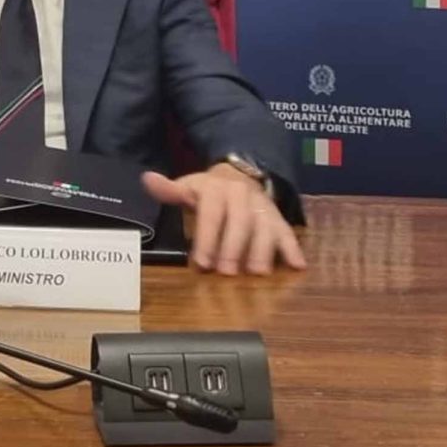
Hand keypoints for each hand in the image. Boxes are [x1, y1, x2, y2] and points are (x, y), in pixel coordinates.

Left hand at [143, 166, 306, 275]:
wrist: (242, 174)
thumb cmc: (210, 191)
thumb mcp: (190, 187)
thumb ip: (170, 190)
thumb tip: (147, 180)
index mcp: (218, 189)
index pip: (212, 214)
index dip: (207, 238)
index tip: (200, 263)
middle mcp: (243, 196)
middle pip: (240, 223)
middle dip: (233, 248)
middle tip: (226, 273)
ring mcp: (263, 208)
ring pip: (266, 228)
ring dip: (262, 251)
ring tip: (258, 272)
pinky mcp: (279, 219)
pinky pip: (288, 232)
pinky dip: (293, 249)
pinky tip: (298, 266)